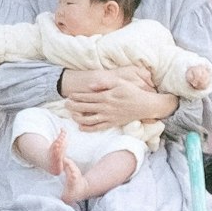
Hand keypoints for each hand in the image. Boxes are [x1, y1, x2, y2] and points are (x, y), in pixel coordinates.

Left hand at [60, 67, 176, 127]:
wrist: (145, 105)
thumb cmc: (133, 92)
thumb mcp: (119, 82)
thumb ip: (104, 82)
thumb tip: (90, 86)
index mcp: (107, 96)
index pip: (87, 97)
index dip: (77, 96)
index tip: (69, 95)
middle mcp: (106, 108)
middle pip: (85, 108)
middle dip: (73, 106)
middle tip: (65, 105)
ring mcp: (109, 117)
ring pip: (89, 119)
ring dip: (78, 117)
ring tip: (71, 115)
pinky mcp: (113, 123)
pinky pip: (98, 128)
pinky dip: (88, 128)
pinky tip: (81, 127)